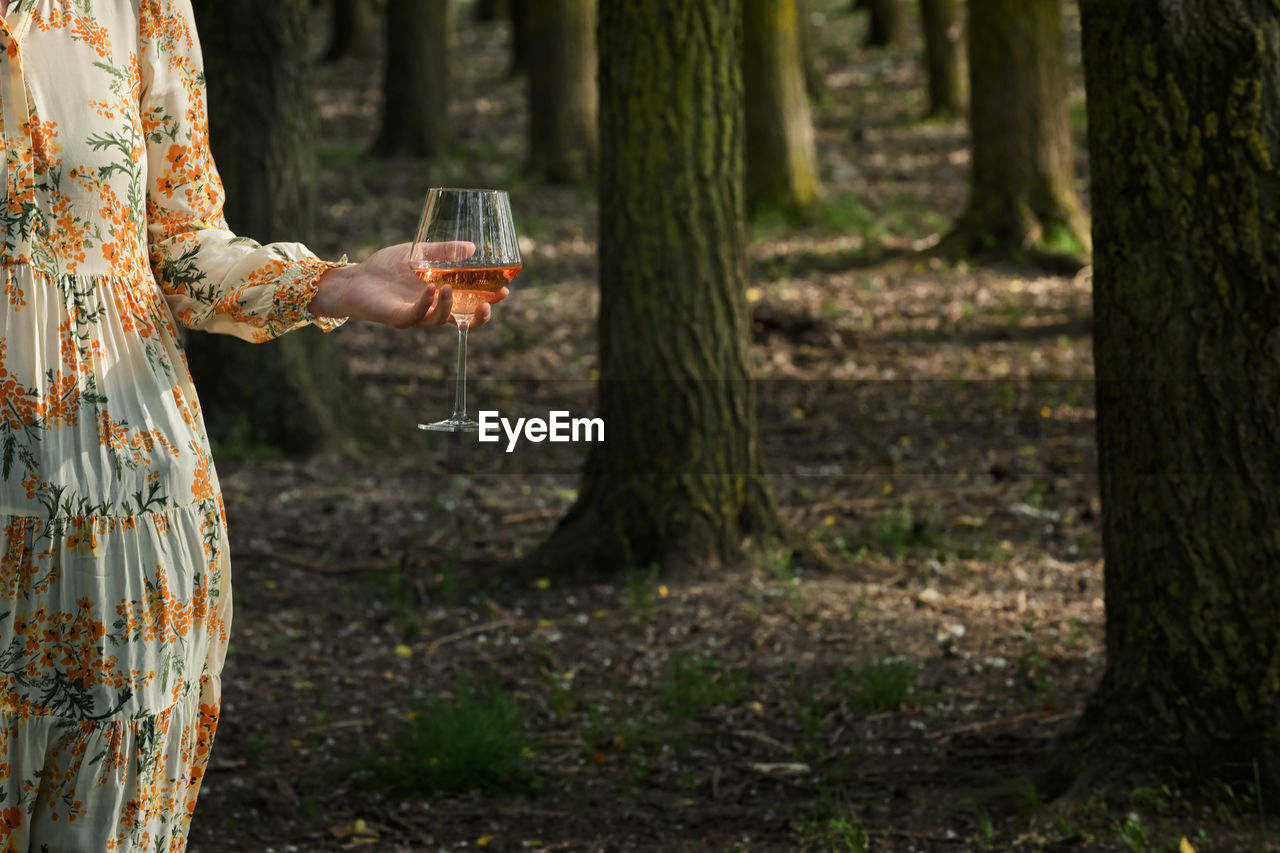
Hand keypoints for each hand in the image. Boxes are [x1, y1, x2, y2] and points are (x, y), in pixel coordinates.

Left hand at [308, 242, 509, 328]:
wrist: (354, 279)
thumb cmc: (385, 268)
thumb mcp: (419, 254)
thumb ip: (444, 252)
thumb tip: (472, 247)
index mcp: (441, 297)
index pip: (470, 304)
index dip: (489, 301)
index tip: (504, 290)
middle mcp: (432, 310)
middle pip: (463, 321)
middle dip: (479, 316)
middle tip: (489, 303)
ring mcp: (416, 316)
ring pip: (441, 320)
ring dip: (449, 307)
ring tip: (449, 288)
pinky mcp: (398, 318)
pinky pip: (417, 316)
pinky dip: (426, 305)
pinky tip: (431, 290)